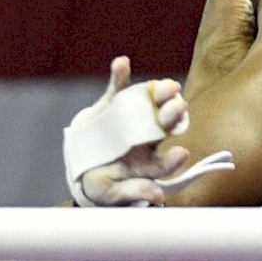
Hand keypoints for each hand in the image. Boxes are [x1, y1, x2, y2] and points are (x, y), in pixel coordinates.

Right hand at [76, 56, 190, 206]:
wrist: (80, 166)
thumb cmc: (100, 184)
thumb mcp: (109, 193)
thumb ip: (132, 194)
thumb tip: (157, 196)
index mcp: (147, 163)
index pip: (164, 160)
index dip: (172, 159)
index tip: (181, 153)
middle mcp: (146, 138)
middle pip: (165, 125)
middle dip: (173, 115)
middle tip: (179, 108)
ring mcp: (132, 118)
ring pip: (150, 104)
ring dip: (160, 92)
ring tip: (167, 87)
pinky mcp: (114, 103)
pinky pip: (118, 87)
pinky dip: (119, 74)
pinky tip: (121, 64)